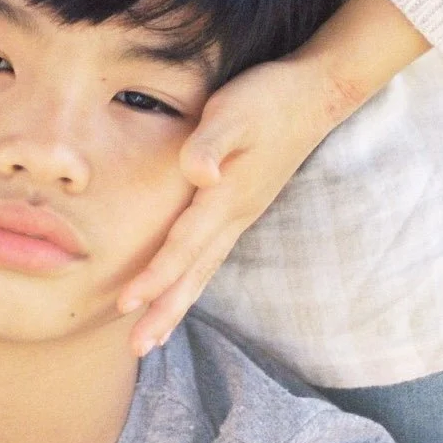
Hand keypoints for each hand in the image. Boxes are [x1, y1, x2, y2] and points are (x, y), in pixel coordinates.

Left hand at [116, 51, 347, 353]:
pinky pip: (213, 256)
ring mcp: (242, 214)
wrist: (317, 95)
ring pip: (205, 270)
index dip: (154, 277)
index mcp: (226, 196)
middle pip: (194, 273)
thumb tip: (198, 174)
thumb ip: (212, 143)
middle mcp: (235, 215)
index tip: (125, 305)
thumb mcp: (234, 110)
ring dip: (179, 304)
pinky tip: (185, 290)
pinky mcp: (244, 207)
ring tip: (156, 335)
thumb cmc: (269, 98)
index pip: (183, 246)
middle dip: (164, 312)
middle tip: (138, 347)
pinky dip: (194, 280)